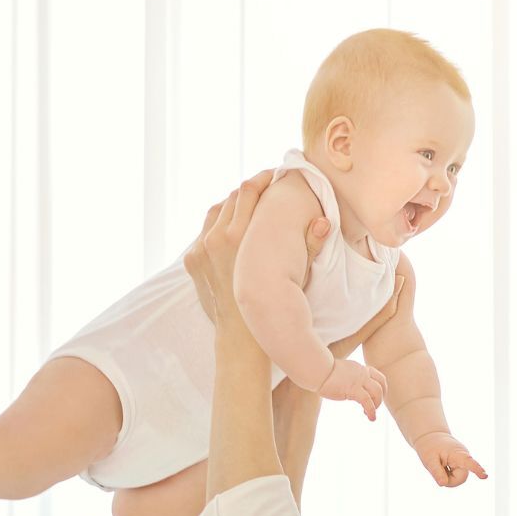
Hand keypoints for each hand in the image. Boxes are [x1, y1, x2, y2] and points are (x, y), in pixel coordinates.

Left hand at [184, 170, 332, 326]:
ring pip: (215, 211)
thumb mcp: (294, 277)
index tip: (275, 176)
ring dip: (232, 204)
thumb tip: (324, 221)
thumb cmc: (272, 307)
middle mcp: (215, 239)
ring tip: (248, 207)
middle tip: (266, 187)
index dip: (264, 178)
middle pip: (232, 196)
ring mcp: (200, 250)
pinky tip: (232, 230)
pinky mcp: (192, 260)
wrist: (240, 339)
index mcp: (240, 238)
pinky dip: (218, 225)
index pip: (249, 190)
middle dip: (251, 188)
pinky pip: (203, 232)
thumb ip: (310, 247)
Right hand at [316, 358, 388, 420]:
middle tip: (376, 406)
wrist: (317, 370)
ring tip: (371, 414)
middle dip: (381, 397)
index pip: (377, 375)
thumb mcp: (338, 373)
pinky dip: (372, 411)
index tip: (377, 396)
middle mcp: (362, 372)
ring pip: (378, 392)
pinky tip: (371, 418)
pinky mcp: (354, 390)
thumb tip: (344, 387)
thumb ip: (345, 378)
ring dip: (377, 404)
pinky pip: (368, 402)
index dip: (381, 386)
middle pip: (381, 383)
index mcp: (359, 368)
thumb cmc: (321, 372)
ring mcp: (359, 380)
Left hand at [412, 431, 486, 485]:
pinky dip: (449, 475)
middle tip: (439, 469)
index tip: (485, 476)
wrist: (432, 437)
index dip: (477, 470)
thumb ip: (436, 472)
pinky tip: (445, 466)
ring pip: (459, 478)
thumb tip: (443, 484)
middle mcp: (465, 457)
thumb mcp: (429, 460)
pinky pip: (457, 476)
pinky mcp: (463, 465)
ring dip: (449, 477)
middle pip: (461, 478)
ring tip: (441, 466)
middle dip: (449, 480)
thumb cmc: (430, 448)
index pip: (468, 463)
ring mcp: (465, 461)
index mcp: (457, 454)